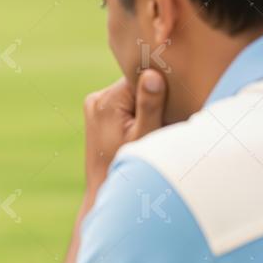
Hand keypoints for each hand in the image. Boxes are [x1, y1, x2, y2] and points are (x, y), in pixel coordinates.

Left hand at [84, 69, 166, 193]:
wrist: (104, 188)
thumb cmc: (127, 165)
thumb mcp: (145, 135)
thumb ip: (150, 105)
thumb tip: (152, 74)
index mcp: (107, 100)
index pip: (141, 76)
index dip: (159, 87)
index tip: (168, 104)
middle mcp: (96, 98)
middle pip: (135, 84)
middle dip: (151, 98)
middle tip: (160, 119)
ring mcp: (94, 105)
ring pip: (130, 93)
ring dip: (143, 105)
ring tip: (148, 127)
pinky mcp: (96, 113)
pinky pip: (122, 103)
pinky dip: (134, 112)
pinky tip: (138, 129)